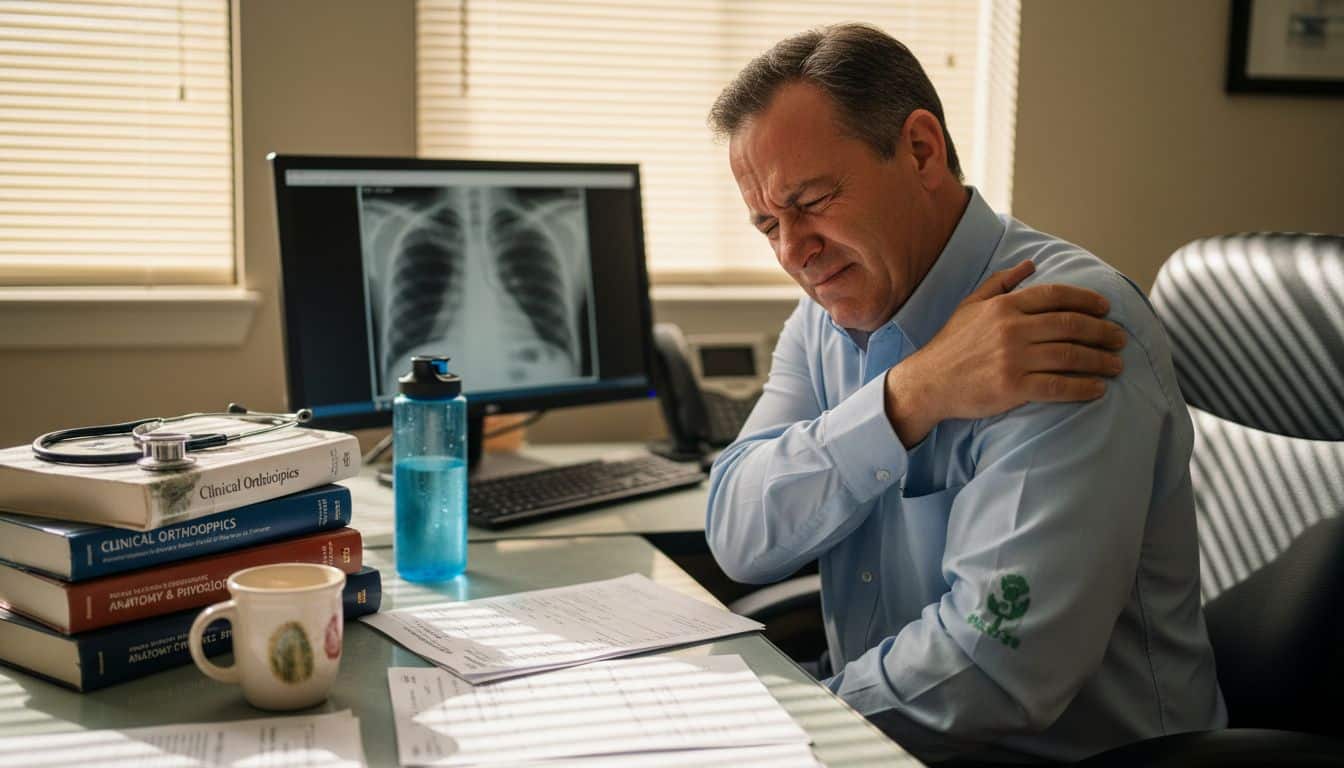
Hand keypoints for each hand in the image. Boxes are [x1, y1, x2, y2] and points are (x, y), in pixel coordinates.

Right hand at [884, 261, 1126, 446]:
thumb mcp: (971, 305)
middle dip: (1103, 332)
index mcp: (1004, 306)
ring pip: (1070, 356)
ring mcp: (1013, 359)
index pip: (1056, 296)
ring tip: (1116, 365)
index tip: (1106, 308)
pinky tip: (1098, 389)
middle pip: (1071, 325)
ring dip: (1100, 360)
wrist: (928, 382)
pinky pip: (1058, 386)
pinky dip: (1083, 387)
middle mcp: (1011, 329)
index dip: (1087, 300)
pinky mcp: (1013, 387)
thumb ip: (1001, 282)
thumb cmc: (951, 344)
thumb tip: (1031, 264)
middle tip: (1120, 339)